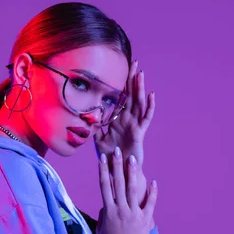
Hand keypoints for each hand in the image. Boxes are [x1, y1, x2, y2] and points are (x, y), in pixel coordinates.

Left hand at [94, 60, 155, 208]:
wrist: (119, 171)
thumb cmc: (110, 156)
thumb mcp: (97, 138)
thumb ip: (93, 127)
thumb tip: (81, 117)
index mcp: (117, 118)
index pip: (119, 96)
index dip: (120, 83)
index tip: (120, 67)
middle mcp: (127, 119)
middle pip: (130, 95)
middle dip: (132, 79)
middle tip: (135, 62)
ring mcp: (134, 125)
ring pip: (138, 102)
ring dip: (140, 88)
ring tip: (141, 74)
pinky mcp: (140, 133)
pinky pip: (146, 118)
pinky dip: (150, 106)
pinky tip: (152, 95)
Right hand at [96, 147, 157, 233]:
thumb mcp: (101, 229)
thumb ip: (103, 214)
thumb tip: (106, 205)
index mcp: (108, 210)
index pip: (104, 185)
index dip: (103, 170)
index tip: (102, 158)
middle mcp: (120, 209)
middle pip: (118, 182)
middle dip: (116, 165)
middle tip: (116, 150)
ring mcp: (133, 214)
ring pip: (133, 189)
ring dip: (132, 173)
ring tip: (132, 159)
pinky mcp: (145, 221)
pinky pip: (150, 204)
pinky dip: (152, 192)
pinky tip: (154, 181)